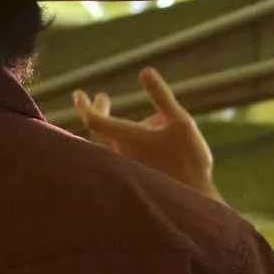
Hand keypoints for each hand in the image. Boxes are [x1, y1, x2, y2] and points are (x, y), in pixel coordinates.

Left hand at [71, 68, 219, 198]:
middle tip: (104, 98)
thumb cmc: (190, 160)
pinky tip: (147, 140)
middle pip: (99, 131)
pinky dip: (123, 143)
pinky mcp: (132, 179)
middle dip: (100, 112)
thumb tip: (145, 71)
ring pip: (109, 144)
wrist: (195, 201)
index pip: (95, 119)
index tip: (79, 93)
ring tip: (147, 120)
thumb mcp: (181, 122)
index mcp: (128, 139)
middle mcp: (120, 155)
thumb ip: (161, 96)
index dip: (86, 105)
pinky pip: (118, 157)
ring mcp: (125, 169)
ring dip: (115, 128)